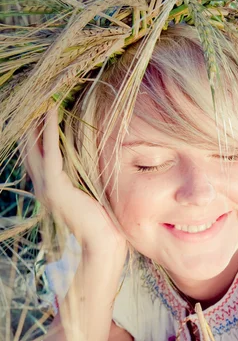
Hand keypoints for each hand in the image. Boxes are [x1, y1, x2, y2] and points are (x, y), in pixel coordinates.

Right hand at [22, 109, 126, 256]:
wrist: (103, 245)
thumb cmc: (105, 224)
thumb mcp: (93, 194)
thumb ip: (87, 179)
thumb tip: (96, 164)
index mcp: (52, 189)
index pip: (39, 155)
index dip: (38, 132)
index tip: (44, 108)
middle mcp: (44, 186)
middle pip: (30, 147)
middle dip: (31, 121)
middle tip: (39, 95)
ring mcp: (46, 187)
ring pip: (35, 145)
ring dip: (38, 119)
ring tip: (44, 95)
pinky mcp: (55, 187)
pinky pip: (50, 152)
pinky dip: (49, 130)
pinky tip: (51, 110)